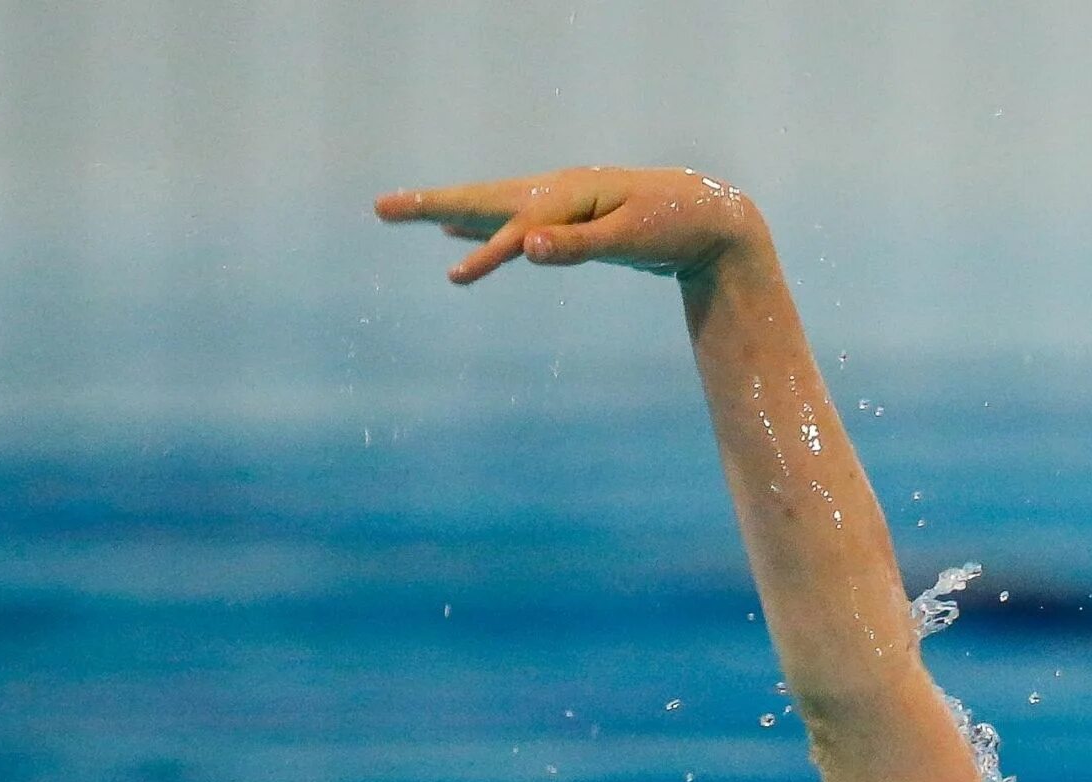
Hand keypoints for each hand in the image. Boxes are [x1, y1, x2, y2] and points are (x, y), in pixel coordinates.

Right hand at [374, 166, 763, 285]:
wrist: (712, 218)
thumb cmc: (676, 225)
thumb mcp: (632, 238)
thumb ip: (579, 245)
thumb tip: (528, 248)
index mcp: (570, 195)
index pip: (517, 228)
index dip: (486, 252)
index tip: (456, 279)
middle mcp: (557, 193)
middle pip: (485, 200)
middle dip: (433, 206)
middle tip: (379, 207)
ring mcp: (560, 206)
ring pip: (493, 209)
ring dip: (449, 214)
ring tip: (405, 215)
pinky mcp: (567, 222)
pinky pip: (511, 224)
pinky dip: (481, 229)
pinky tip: (457, 239)